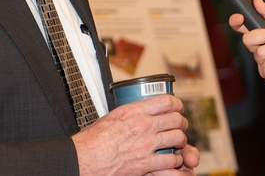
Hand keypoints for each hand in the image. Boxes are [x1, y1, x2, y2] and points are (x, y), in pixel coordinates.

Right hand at [73, 94, 196, 175]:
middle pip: (176, 119)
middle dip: (181, 123)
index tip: (178, 108)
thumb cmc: (91, 141)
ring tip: (178, 144)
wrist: (83, 159)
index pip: (166, 101)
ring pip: (178, 138)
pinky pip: (171, 160)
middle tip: (180, 127)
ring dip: (180, 142)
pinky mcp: (146, 163)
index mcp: (134, 112)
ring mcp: (146, 144)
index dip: (177, 104)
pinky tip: (171, 160)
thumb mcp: (110, 117)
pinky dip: (174, 161)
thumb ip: (128, 114)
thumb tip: (136, 113)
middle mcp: (143, 126)